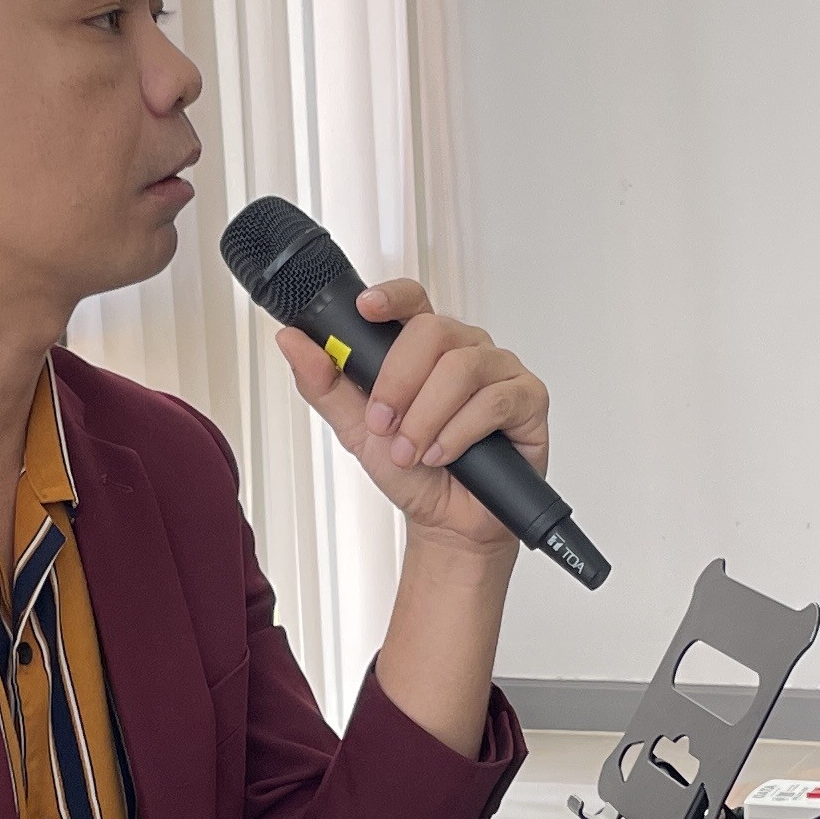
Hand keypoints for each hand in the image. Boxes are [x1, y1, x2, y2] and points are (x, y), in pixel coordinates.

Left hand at [275, 281, 548, 562]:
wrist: (448, 521)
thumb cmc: (411, 470)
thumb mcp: (357, 428)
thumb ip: (325, 383)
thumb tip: (292, 340)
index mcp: (425, 346)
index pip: (412, 301)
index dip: (391, 297)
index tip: (365, 309)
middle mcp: (465, 349)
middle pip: (434, 331)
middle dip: (399, 381)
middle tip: (384, 423)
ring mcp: (499, 370)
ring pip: (462, 368)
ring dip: (427, 416)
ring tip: (412, 452)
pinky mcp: (528, 399)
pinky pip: (494, 400)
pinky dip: (460, 432)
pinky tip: (445, 454)